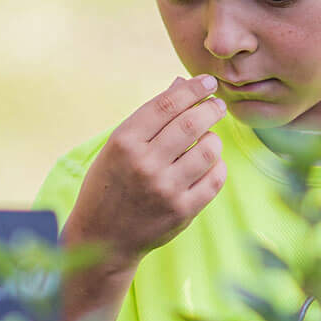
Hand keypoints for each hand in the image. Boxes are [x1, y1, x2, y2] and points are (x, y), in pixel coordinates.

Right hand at [67, 74, 228, 269]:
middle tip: (218, 105)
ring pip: (208, 150)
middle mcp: (144, 164)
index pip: (167, 104)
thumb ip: (151, 117)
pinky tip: (211, 163)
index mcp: (124, 142)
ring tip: (210, 138)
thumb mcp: (118, 146)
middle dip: (211, 109)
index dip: (192, 89)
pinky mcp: (182, 211)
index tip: (208, 82)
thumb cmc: (109, 184)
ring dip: (214, 139)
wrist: (102, 238)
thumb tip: (182, 83)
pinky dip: (218, 166)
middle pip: (191, 123)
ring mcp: (165, 189)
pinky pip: (214, 179)